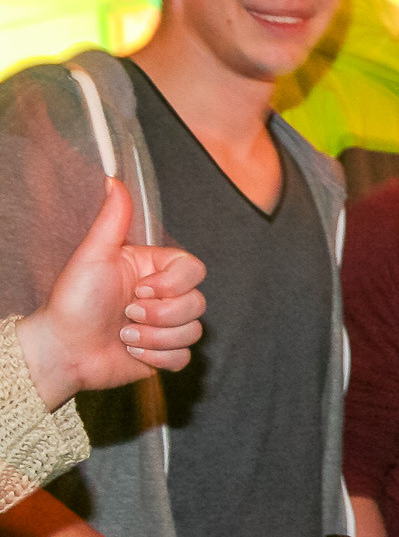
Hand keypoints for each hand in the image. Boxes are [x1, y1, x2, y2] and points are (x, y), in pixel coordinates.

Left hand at [15, 178, 207, 408]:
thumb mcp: (92, 256)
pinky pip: (184, 356)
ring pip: (193, 331)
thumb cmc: (73, 302)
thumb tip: (113, 179)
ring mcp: (166, 326)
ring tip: (125, 334)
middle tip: (127, 313)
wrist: (62, 349)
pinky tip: (132, 351)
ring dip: (154, 337)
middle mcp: (164, 297)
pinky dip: (158, 357)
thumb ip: (112, 219)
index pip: (194, 270)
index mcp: (153, 271)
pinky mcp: (165, 354)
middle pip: (198, 302)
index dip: (173, 284)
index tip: (142, 289)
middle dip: (161, 315)